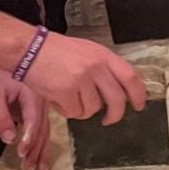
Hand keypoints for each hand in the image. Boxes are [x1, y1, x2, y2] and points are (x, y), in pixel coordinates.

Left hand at [0, 71, 49, 169]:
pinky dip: (43, 144)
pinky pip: (44, 128)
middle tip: (28, 167)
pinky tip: (42, 158)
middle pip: (43, 129)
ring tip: (38, 169)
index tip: (22, 152)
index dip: (29, 138)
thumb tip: (9, 138)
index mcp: (33, 94)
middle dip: (36, 150)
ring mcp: (45, 105)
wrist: (5, 60)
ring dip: (41, 151)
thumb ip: (0, 117)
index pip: (33, 119)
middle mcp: (44, 101)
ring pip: (46, 131)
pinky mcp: (42, 110)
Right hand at [23, 31, 145, 122]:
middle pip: (117, 99)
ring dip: (81, 109)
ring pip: (92, 109)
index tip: (139, 105)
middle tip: (108, 120)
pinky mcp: (66, 92)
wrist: (29, 49)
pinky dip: (65, 110)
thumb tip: (117, 89)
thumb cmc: (55, 51)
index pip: (130, 77)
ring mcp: (81, 80)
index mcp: (103, 55)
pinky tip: (57, 98)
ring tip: (68, 96)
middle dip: (115, 115)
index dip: (139, 94)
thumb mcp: (85, 51)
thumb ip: (102, 67)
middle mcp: (95, 67)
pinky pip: (73, 112)